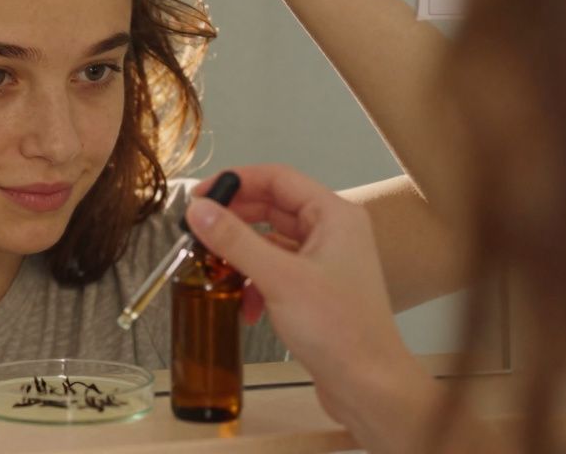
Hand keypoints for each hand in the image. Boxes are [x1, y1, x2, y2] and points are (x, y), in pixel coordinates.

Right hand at [186, 165, 437, 446]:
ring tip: (216, 272)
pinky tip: (246, 307)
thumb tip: (197, 210)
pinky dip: (256, 283)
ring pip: (271, 242)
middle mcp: (333, 231)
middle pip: (272, 208)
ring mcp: (326, 261)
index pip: (278, 178)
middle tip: (198, 233)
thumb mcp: (278, 278)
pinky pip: (277, 270)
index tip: (199, 197)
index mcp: (334, 215)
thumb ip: (234, 240)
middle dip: (234, 222)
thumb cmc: (336, 328)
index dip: (236, 181)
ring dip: (243, 257)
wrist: (368, 386)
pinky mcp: (317, 289)